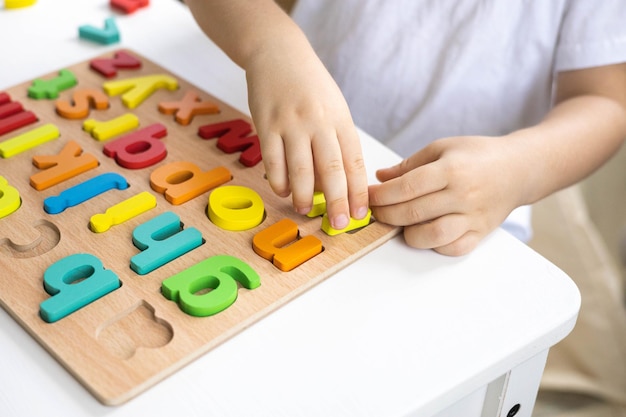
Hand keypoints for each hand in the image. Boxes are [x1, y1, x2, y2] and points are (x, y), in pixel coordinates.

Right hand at [245, 42, 368, 228]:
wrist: (278, 54)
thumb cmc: (311, 87)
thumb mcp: (335, 109)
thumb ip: (339, 143)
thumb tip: (340, 184)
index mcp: (341, 120)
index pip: (354, 162)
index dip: (358, 191)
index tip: (360, 214)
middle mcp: (319, 122)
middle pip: (331, 170)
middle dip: (337, 202)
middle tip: (338, 225)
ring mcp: (291, 124)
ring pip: (300, 170)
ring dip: (304, 196)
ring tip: (305, 210)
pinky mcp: (266, 125)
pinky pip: (273, 162)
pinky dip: (278, 182)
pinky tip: (283, 191)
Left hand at [368, 135, 522, 255]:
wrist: (518, 169)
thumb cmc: (478, 155)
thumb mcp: (442, 148)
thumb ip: (409, 165)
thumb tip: (380, 178)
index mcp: (451, 170)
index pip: (406, 187)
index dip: (381, 195)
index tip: (368, 196)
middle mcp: (463, 195)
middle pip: (413, 212)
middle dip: (386, 214)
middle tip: (376, 211)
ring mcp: (473, 217)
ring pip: (431, 236)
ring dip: (407, 233)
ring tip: (400, 223)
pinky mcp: (480, 233)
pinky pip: (452, 249)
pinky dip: (434, 245)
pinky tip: (425, 233)